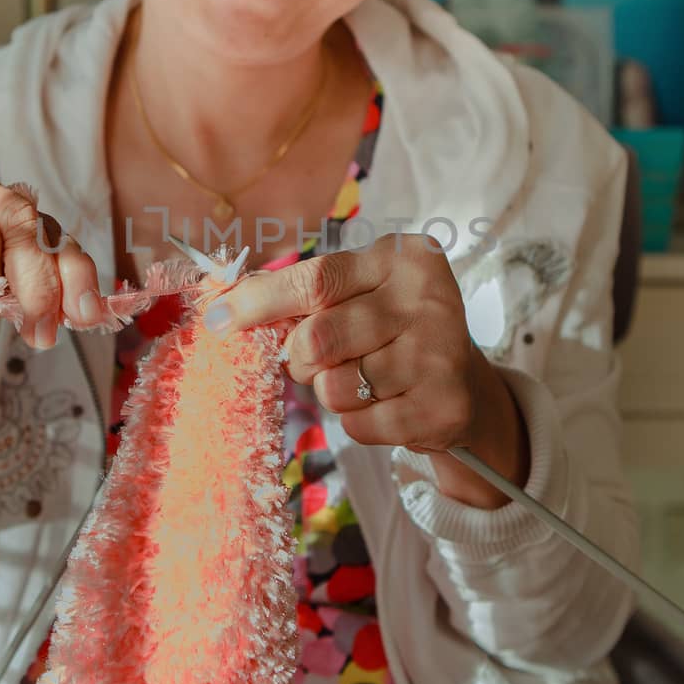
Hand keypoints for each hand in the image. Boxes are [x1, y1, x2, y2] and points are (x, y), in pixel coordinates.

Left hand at [204, 234, 495, 453]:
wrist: (466, 387)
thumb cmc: (395, 331)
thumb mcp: (362, 292)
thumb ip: (305, 292)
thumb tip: (223, 304)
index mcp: (403, 259)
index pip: (317, 279)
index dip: (260, 301)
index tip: (218, 318)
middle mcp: (428, 300)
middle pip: (318, 338)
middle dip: (299, 359)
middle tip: (312, 361)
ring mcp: (440, 355)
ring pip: (335, 386)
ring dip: (332, 392)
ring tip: (363, 380)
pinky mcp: (444, 407)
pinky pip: (359, 424)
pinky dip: (358, 421)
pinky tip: (386, 404)